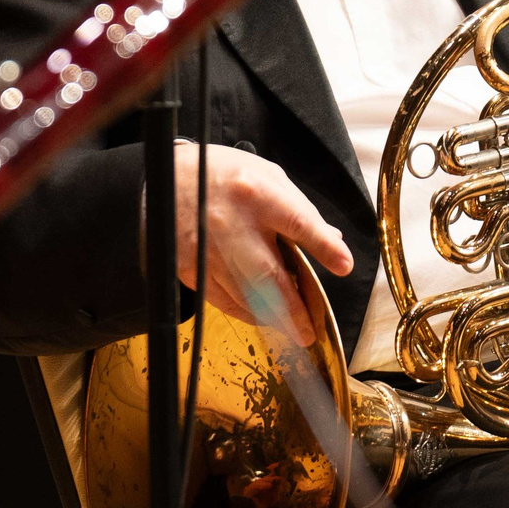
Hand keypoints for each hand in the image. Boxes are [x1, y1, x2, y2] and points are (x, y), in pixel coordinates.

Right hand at [170, 142, 352, 345]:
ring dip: (272, 316)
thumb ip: (299, 209)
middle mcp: (231, 223)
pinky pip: (223, 300)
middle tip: (309, 331)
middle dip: (294, 307)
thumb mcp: (266, 176)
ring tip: (291, 328)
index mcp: (257, 194)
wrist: (165, 181)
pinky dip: (245, 313)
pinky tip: (261, 316)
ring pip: (246, 295)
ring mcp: (207, 249)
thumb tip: (332, 239)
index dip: (323, 246)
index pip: (298, 222)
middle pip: (268, 274)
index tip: (343, 266)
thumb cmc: (222, 176)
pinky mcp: (189, 267)